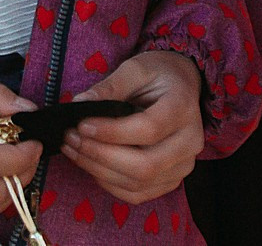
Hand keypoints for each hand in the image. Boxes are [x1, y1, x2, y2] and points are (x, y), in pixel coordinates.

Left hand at [61, 50, 204, 203]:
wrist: (182, 86)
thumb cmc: (158, 75)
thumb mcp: (135, 68)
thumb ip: (109, 86)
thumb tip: (78, 103)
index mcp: (183, 108)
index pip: (148, 129)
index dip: (112, 132)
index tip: (82, 125)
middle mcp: (189, 142)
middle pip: (145, 165)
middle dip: (101, 156)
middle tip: (72, 139)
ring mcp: (183, 165)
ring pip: (139, 183)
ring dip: (99, 170)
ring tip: (74, 150)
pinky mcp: (171, 180)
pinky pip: (139, 194)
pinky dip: (110, 184)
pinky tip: (92, 165)